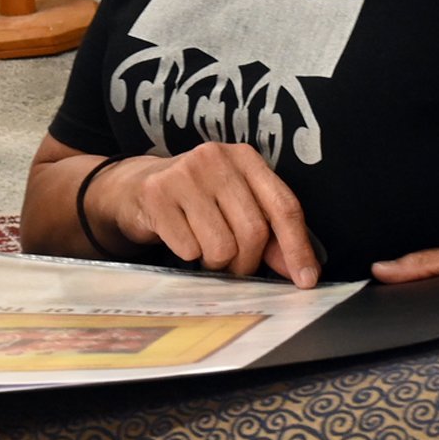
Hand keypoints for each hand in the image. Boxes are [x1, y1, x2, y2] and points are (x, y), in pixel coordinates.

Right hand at [94, 145, 320, 286]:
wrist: (132, 187)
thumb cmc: (195, 201)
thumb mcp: (235, 206)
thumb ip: (269, 233)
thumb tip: (299, 271)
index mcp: (246, 159)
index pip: (284, 206)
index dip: (297, 248)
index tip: (306, 281)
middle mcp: (217, 158)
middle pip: (254, 231)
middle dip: (247, 262)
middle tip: (234, 267)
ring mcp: (185, 174)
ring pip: (221, 245)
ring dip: (216, 263)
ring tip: (204, 250)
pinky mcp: (156, 194)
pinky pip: (188, 248)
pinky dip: (188, 256)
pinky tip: (180, 240)